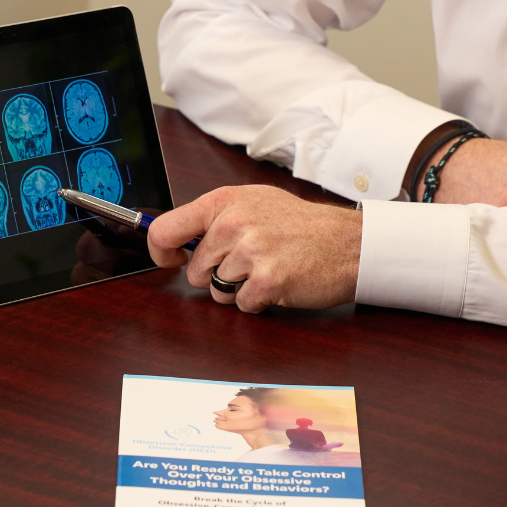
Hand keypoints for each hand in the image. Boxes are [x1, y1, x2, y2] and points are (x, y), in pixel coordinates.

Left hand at [147, 186, 361, 313]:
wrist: (345, 242)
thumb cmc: (300, 225)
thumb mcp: (254, 203)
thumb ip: (215, 217)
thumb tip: (176, 238)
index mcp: (224, 201)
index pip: (165, 230)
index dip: (161, 252)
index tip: (171, 260)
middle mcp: (233, 223)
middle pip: (194, 271)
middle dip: (216, 274)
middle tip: (249, 261)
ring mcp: (250, 252)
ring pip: (217, 290)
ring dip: (239, 289)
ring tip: (266, 269)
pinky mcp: (266, 280)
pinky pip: (241, 305)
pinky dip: (258, 301)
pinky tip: (277, 283)